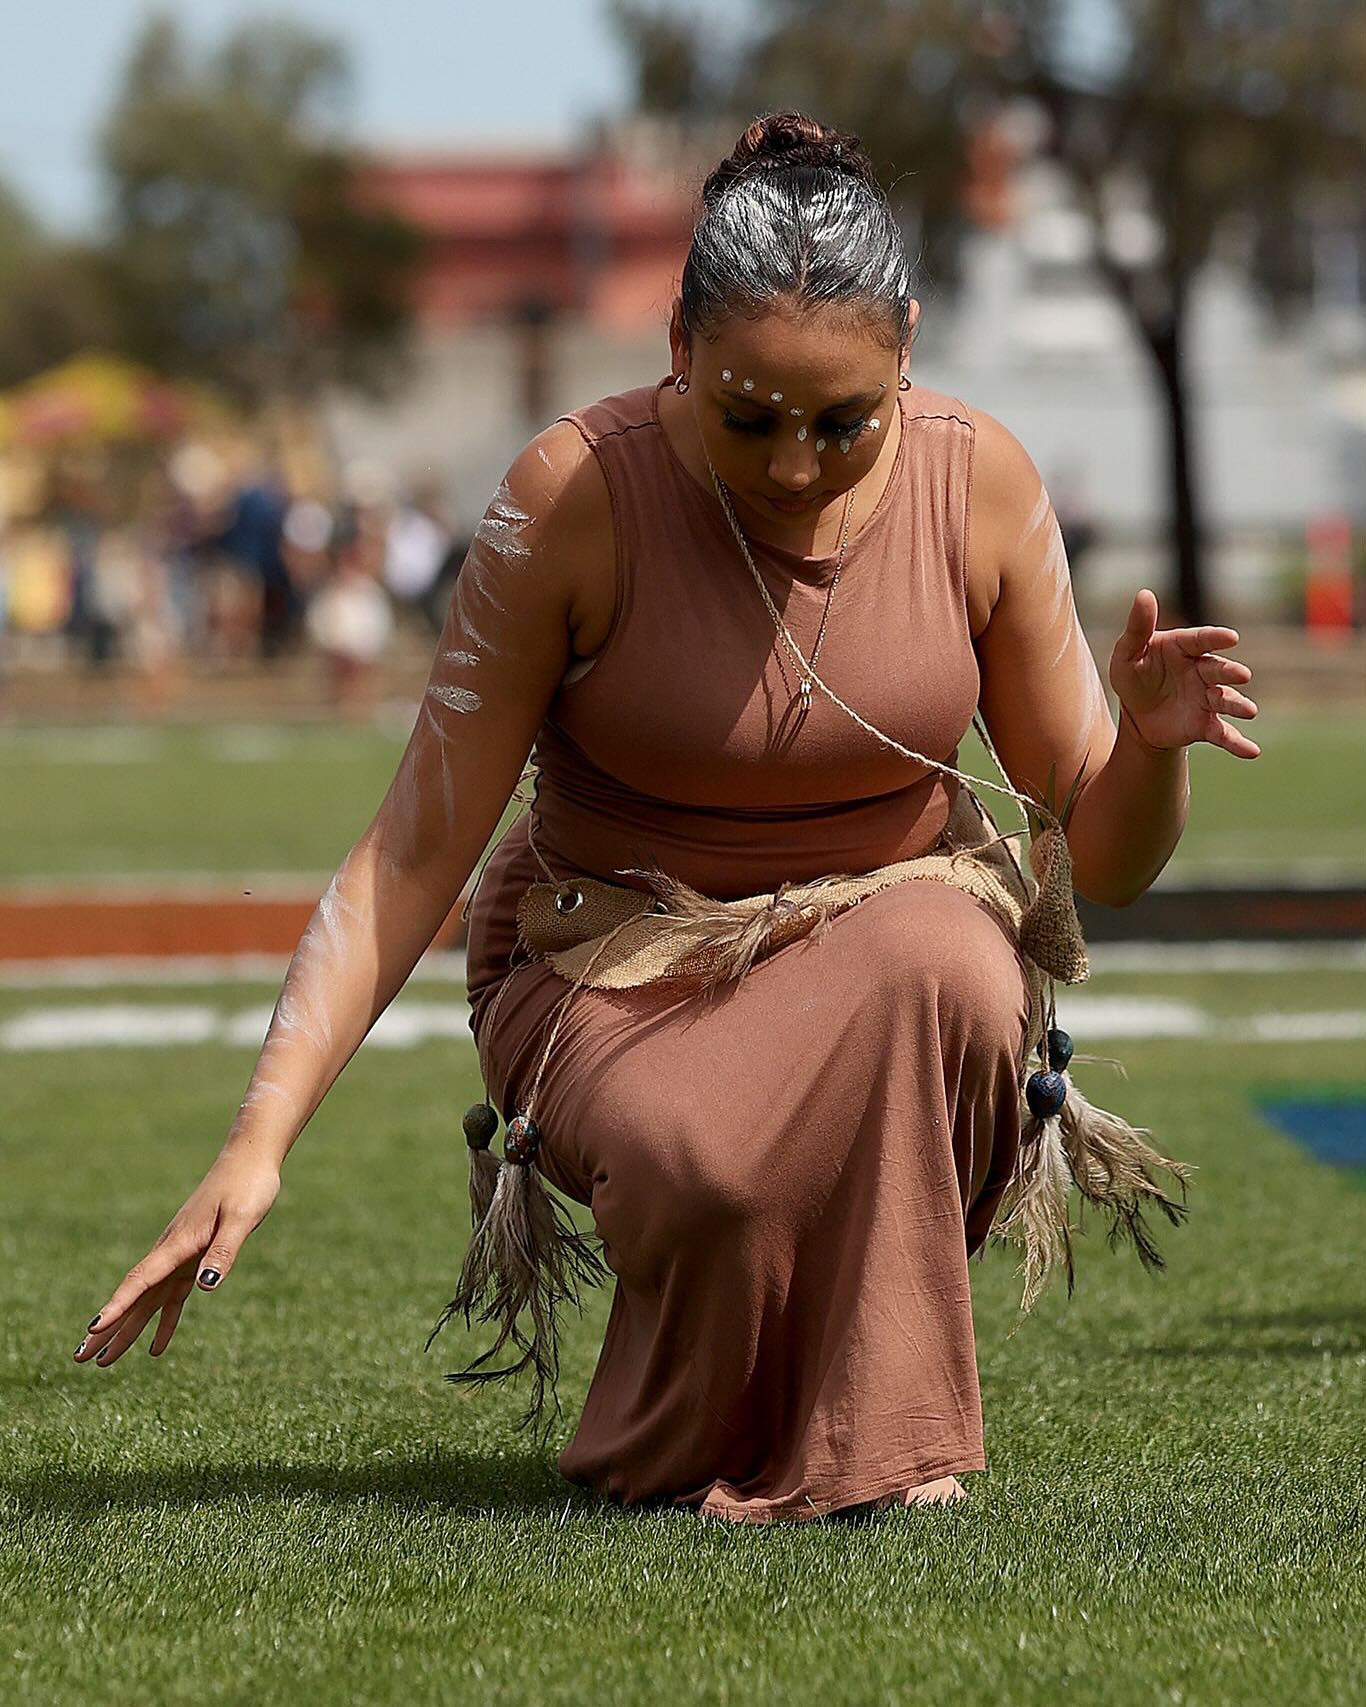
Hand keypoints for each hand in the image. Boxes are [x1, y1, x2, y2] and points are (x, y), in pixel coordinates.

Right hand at [73, 1152, 280, 1367]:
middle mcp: (172, 1252)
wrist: (249, 1159)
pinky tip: (156, 1347)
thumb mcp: (241, 1219)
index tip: (93, 1329)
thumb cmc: (248, 1186)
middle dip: (109, 1329)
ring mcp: (181, 1255)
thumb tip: (204, 1288)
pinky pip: (172, 1296)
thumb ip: (223, 1251)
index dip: (118, 1306)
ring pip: (147, 1302)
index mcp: (178, 1243)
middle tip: (80, 1359)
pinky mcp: (195, 1257)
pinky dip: (163, 1322)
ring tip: (104, 1361)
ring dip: (126, 1330)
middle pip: (134, 1297)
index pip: (141, 1280)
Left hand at [1109, 588, 1260, 758]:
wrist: (1139, 716)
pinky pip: (1224, 734)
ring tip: (1249, 711)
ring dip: (1238, 705)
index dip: (1215, 638)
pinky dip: (1238, 743)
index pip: (1201, 640)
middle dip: (1230, 673)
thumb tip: (1144, 593)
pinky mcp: (1207, 724)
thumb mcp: (1127, 653)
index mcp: (1184, 648)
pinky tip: (1252, 752)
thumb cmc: (1134, 676)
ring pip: (1226, 700)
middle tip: (1240, 675)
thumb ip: (1137, 627)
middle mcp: (1202, 671)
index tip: (1231, 638)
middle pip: (1219, 670)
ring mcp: (1207, 698)